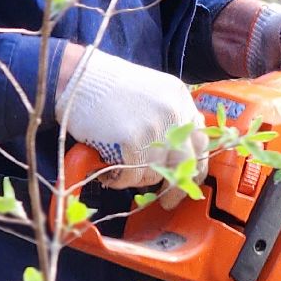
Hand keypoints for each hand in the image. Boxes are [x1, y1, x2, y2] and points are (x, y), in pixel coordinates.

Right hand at [58, 48, 207, 207]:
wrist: (79, 79)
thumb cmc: (110, 88)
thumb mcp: (153, 92)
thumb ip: (171, 116)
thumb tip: (184, 150)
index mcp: (180, 99)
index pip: (201, 141)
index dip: (196, 166)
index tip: (188, 180)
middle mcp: (173, 113)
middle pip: (185, 163)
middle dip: (176, 188)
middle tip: (167, 201)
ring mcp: (154, 127)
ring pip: (155, 173)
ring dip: (137, 178)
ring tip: (119, 166)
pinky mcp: (132, 142)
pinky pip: (132, 177)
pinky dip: (119, 180)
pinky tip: (107, 169)